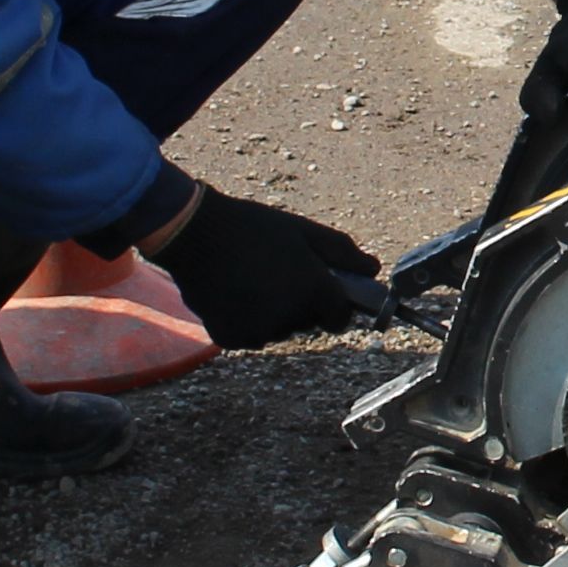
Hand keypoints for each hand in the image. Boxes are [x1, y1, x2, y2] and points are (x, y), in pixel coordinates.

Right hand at [132, 185, 390, 347]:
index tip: (322, 289)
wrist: (194, 233)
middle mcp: (289, 318)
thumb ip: (343, 252)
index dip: (334, 304)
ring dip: (274, 313)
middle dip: (302, 304)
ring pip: (279, 330)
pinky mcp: (231, 338)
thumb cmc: (253, 227)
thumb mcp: (303, 231)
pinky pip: (251, 335)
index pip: (340, 318)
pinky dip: (247, 320)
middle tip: (279, 273)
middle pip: (308, 323)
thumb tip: (373, 269)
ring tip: (254, 278)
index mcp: (312, 291)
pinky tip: (235, 292)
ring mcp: (258, 331)